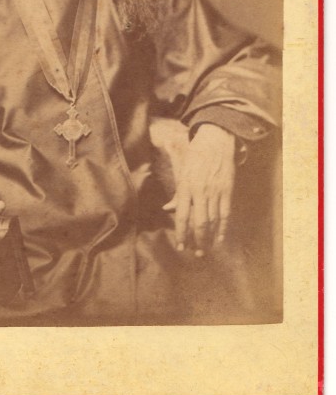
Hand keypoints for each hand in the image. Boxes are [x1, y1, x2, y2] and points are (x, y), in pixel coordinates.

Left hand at [164, 124, 235, 256]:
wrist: (215, 141)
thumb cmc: (196, 156)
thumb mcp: (183, 172)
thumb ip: (178, 194)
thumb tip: (168, 209)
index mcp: (186, 186)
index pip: (182, 216)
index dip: (181, 233)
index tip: (181, 246)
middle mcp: (200, 191)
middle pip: (199, 223)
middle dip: (197, 241)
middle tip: (196, 253)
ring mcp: (215, 191)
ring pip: (213, 221)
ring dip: (210, 238)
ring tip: (207, 249)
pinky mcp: (227, 191)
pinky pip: (226, 214)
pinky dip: (223, 228)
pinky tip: (220, 238)